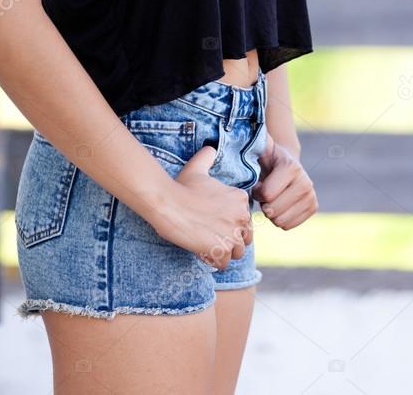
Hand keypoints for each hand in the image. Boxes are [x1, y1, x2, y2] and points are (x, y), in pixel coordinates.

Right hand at [149, 144, 253, 270]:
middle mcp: (241, 217)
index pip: (244, 220)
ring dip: (223, 252)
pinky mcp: (221, 250)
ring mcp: (232, 234)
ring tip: (207, 244)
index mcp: (240, 199)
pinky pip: (223, 263)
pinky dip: (213, 261)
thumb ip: (207, 157)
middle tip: (210, 234)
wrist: (168, 203)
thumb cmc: (182, 186)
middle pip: (244, 238)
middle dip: (230, 239)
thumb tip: (210, 148)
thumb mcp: (197, 167)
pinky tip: (201, 251)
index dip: (229, 223)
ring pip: (236, 252)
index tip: (213, 220)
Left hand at [251, 137, 317, 229]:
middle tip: (264, 193)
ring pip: (281, 221)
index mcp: (291, 167)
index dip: (257, 192)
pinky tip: (279, 206)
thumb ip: (255, 142)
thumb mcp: (259, 148)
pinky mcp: (313, 207)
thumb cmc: (266, 158)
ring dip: (271, 213)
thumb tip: (247, 127)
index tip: (257, 183)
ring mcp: (311, 195)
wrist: (285, 164)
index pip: (267, 194)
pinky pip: (289, 226)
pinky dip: (280, 220)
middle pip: (274, 211)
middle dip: (264, 204)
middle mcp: (306, 181)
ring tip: (271, 199)